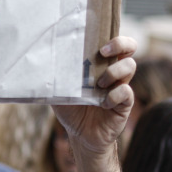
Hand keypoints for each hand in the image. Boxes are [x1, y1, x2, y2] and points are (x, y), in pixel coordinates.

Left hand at [52, 37, 136, 159]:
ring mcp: (121, 86)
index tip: (99, 44)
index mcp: (100, 64)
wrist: (80, 135)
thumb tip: (41, 58)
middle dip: (120, 44)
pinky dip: (114, 96)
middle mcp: (114, 71)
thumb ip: (56, 75)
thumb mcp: (60, 89)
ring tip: (98, 84)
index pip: (113, 42)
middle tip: (103, 52)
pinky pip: (127, 92)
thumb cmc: (71, 109)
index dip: (113, 36)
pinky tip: (103, 104)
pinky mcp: (125, 103)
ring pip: (129, 66)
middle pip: (130, 47)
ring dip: (113, 71)